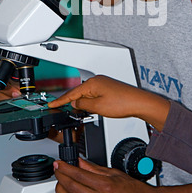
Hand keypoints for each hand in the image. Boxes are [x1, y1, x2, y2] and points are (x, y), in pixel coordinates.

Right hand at [48, 75, 169, 130]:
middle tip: (62, 109)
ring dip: (82, 103)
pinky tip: (91, 108)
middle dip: (71, 102)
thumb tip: (76, 104)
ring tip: (79, 112)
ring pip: (87, 94)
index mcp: (92, 83)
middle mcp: (97, 80)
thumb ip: (83, 105)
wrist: (139, 103)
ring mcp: (104, 83)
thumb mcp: (98, 107)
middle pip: (79, 92)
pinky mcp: (109, 88)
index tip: (52, 103)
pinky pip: (94, 94)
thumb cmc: (123, 103)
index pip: (72, 93)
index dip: (61, 100)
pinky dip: (90, 101)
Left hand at [49, 158, 163, 192]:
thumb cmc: (134, 190)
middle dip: (60, 176)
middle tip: (57, 169)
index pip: (78, 174)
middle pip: (72, 187)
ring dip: (59, 192)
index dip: (65, 167)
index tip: (59, 163)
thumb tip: (80, 162)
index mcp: (104, 185)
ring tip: (58, 183)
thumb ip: (94, 168)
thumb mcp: (114, 173)